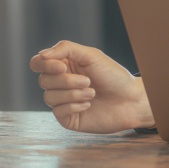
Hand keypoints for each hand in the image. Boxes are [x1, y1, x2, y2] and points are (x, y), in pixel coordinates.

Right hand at [30, 40, 154, 132]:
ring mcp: (63, 101)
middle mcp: (61, 83)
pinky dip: (74, 106)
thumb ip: (66, 49)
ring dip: (73, 94)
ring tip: (92, 93)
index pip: (38, 63)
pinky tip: (89, 104)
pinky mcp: (68, 118)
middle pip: (43, 80)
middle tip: (88, 81)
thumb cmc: (113, 76)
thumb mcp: (91, 55)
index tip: (62, 67)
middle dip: (66, 81)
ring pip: (49, 97)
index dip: (45, 65)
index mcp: (64, 65)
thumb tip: (42, 55)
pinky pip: (58, 112)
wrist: (130, 100)